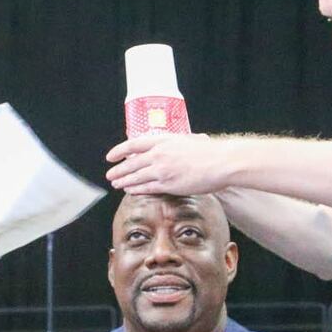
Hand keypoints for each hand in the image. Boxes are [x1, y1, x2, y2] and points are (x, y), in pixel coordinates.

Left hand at [105, 133, 230, 195]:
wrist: (221, 162)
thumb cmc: (210, 152)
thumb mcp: (188, 140)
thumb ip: (176, 143)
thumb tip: (176, 143)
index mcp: (163, 140)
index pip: (133, 144)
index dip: (119, 151)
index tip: (111, 156)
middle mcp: (159, 154)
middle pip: (131, 163)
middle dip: (118, 170)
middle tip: (110, 175)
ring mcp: (162, 169)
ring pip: (136, 177)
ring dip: (124, 181)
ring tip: (116, 184)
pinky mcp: (168, 184)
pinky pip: (147, 188)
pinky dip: (136, 190)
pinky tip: (130, 191)